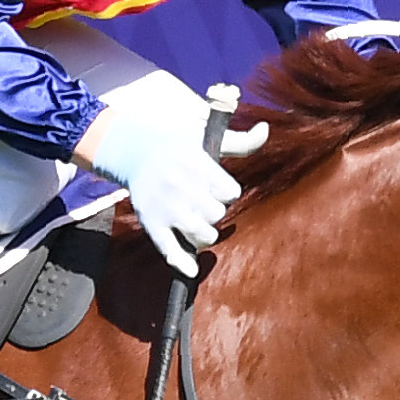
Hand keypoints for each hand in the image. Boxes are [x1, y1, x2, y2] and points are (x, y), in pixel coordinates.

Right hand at [74, 87, 259, 275]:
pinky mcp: (151, 223)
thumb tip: (265, 128)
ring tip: (198, 224)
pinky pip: (170, 249)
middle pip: (218, 214)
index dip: (226, 192)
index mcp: (198, 164)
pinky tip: (191, 270)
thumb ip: (241, 141)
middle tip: (203, 204)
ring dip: (205, 234)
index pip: (230, 192)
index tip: (215, 188)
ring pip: (202, 234)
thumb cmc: (178, 146)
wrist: (135, 152)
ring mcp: (166, 207)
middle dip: (214, 211)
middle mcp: (182, 186)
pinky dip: (182, 263)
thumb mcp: (207, 138)